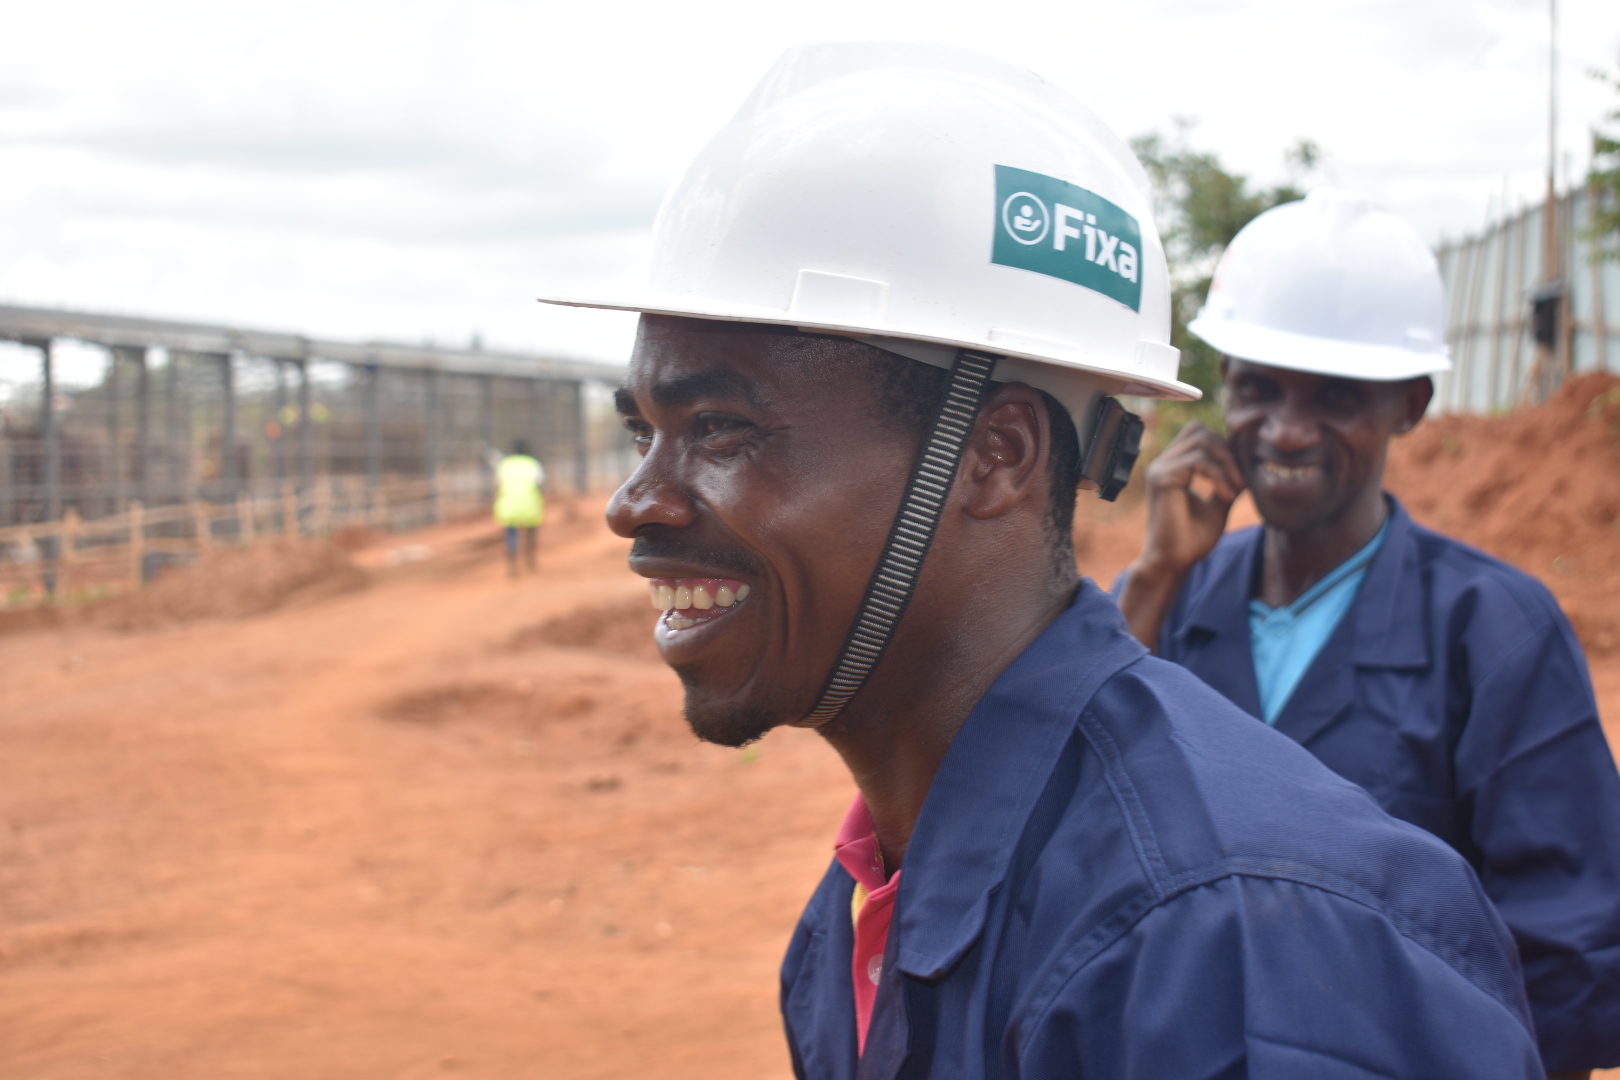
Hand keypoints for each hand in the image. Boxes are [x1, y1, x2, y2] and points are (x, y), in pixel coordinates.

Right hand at [1137, 421, 1245, 578]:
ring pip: (1201, 440)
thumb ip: (1227, 480)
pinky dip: (1219, 476)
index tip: (1241, 476)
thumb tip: (1246, 462)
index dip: (1225, 447)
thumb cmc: (1192, 539)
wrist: (1174, 562)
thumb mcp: (1218, 503)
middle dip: (1227, 450)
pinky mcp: (1162, 479)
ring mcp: (1160, 469)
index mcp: (1173, 467)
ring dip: (1227, 462)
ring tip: (1236, 489)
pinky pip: (1198, 461)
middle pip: (1199, 429)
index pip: (1199, 434)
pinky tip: (1227, 495)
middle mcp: (1163, 463)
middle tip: (1241, 480)